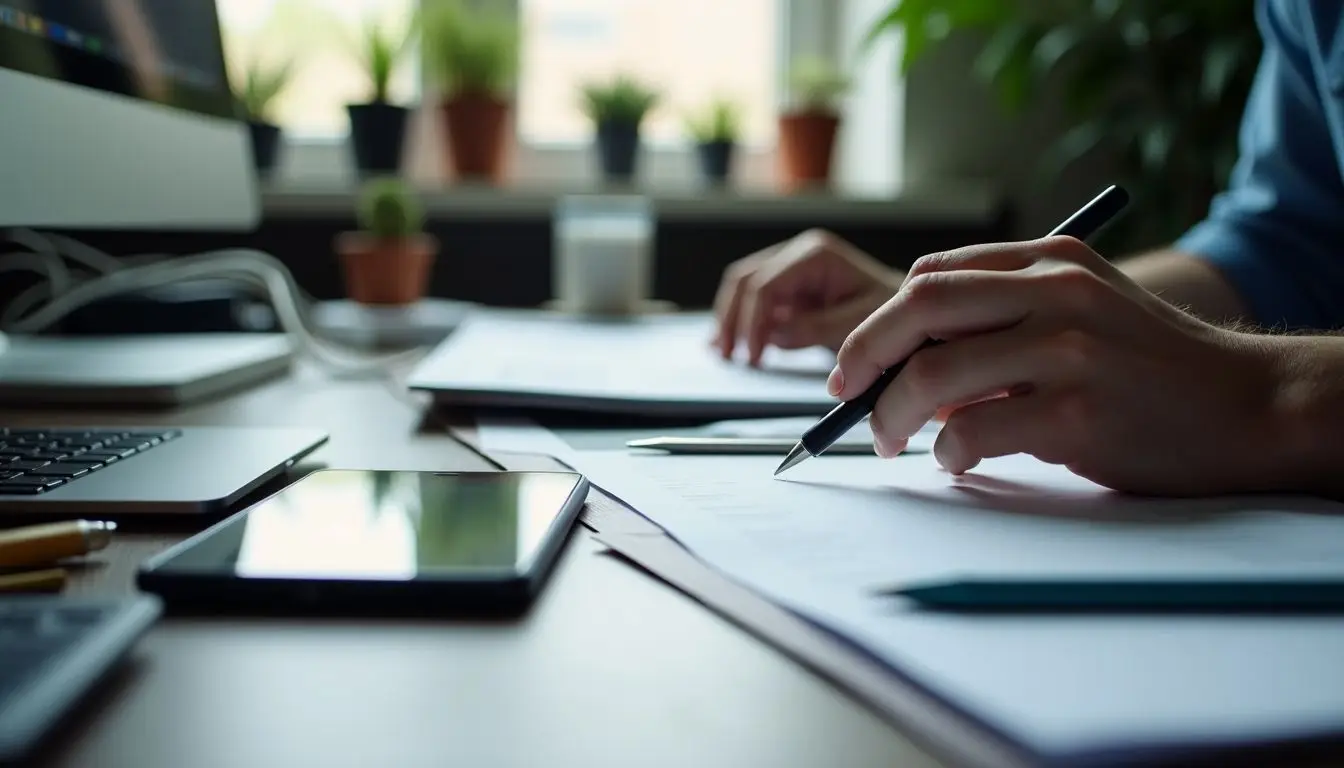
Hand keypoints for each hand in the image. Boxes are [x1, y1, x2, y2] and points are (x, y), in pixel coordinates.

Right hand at [712, 229, 899, 364]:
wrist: (906, 310)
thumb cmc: (889, 313)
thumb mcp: (859, 323)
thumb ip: (816, 327)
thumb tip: (774, 334)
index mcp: (815, 254)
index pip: (766, 284)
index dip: (752, 322)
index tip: (753, 356)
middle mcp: (798, 253)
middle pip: (745, 280)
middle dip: (732, 319)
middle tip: (729, 356)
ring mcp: (790, 268)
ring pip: (741, 287)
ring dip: (730, 320)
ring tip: (725, 353)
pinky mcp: (788, 287)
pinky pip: (753, 300)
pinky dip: (738, 321)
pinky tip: (726, 344)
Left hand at [830, 236, 1285, 495]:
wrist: (1249, 404)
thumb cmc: (1151, 366)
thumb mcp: (1084, 309)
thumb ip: (1004, 317)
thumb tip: (906, 363)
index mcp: (1052, 258)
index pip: (933, 276)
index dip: (878, 321)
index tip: (854, 362)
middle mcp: (1057, 291)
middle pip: (919, 307)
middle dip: (863, 355)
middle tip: (845, 397)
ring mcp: (1070, 349)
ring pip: (935, 373)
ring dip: (893, 414)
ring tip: (891, 441)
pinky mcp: (1079, 412)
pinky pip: (975, 433)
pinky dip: (947, 453)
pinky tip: (955, 462)